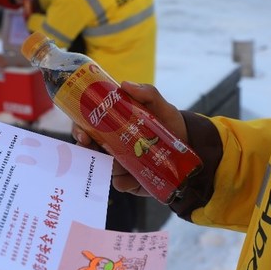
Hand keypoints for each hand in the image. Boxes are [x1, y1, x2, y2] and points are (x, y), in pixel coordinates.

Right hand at [72, 81, 188, 196]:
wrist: (191, 148)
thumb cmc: (171, 124)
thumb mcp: (161, 106)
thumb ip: (147, 93)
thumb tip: (125, 85)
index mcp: (113, 126)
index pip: (87, 126)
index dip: (79, 129)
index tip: (83, 133)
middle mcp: (112, 146)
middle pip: (88, 149)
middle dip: (85, 150)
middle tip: (91, 147)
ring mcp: (120, 164)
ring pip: (103, 168)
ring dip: (110, 165)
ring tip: (124, 163)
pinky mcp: (130, 181)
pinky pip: (119, 184)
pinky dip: (125, 181)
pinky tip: (135, 177)